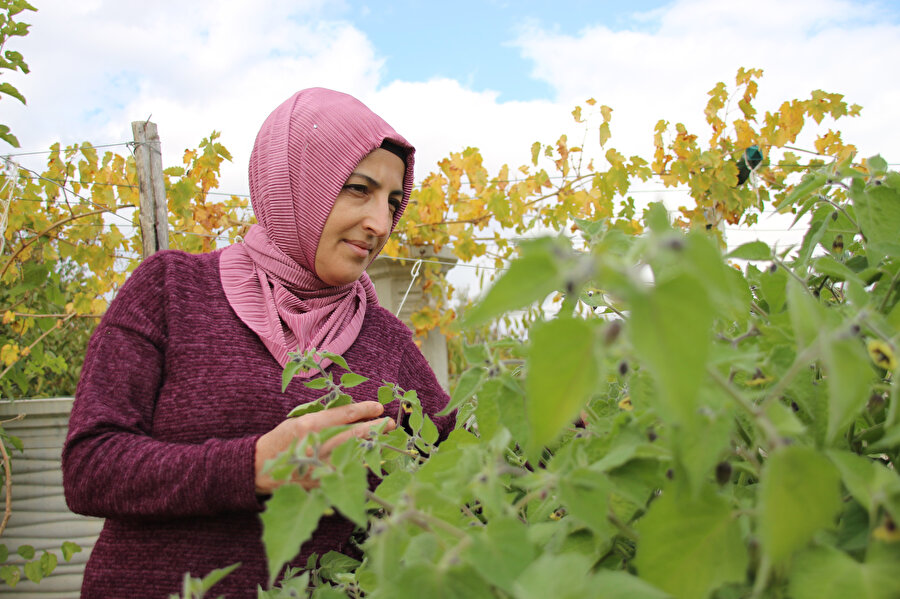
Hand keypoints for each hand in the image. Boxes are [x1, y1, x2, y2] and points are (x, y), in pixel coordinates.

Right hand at [254, 400, 394, 494]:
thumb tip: (351, 413)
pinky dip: (359, 464)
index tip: (378, 408)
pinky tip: (370, 460)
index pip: (345, 414)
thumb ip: (324, 418)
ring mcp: (320, 464)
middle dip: (375, 427)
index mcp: (311, 425)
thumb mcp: (299, 421)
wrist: (259, 467)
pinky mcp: (321, 480)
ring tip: (384, 439)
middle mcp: (317, 444)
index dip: (364, 410)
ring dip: (371, 445)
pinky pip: (345, 471)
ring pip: (354, 453)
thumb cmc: (282, 440)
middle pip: (354, 434)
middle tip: (389, 423)